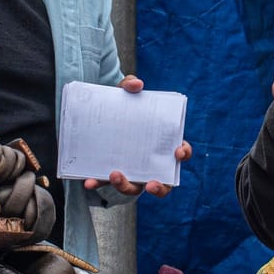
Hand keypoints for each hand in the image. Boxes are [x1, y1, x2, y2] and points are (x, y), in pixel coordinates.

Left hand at [81, 76, 192, 195]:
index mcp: (161, 144)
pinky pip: (105, 182)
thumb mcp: (123, 94)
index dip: (183, 153)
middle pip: (162, 183)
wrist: (95, 114)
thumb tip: (137, 84)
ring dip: (126, 186)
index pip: (181, 152)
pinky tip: (89, 181)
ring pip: (134, 189)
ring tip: (115, 175)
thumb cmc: (119, 107)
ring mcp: (130, 172)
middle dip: (159, 188)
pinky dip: (98, 182)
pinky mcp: (109, 174)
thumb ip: (129, 85)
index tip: (177, 152)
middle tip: (150, 183)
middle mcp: (149, 164)